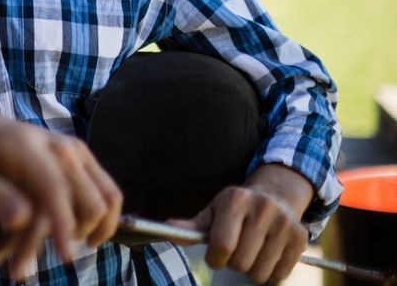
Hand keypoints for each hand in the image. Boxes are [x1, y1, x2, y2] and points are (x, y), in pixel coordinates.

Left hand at [0, 88, 121, 279]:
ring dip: (73, 232)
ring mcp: (69, 152)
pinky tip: (17, 245)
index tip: (65, 258)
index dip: (64, 226)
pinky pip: (89, 198)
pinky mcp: (70, 162)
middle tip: (16, 267)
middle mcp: (57, 146)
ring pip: (100, 200)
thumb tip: (22, 219)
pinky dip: (70, 225)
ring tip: (16, 261)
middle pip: (86, 199)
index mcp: (26, 145)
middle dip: (61, 237)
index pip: (56, 189)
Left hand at [167, 164, 312, 282]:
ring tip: (251, 251)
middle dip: (232, 263)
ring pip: (259, 273)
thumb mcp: (214, 211)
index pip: (222, 245)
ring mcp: (285, 224)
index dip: (215, 258)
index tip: (215, 257)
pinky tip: (266, 254)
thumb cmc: (237, 208)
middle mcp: (263, 208)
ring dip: (251, 269)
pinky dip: (269, 272)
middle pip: (240, 262)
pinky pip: (279, 275)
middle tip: (234, 252)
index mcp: (237, 200)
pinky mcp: (301, 238)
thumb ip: (192, 226)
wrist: (276, 195)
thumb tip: (169, 229)